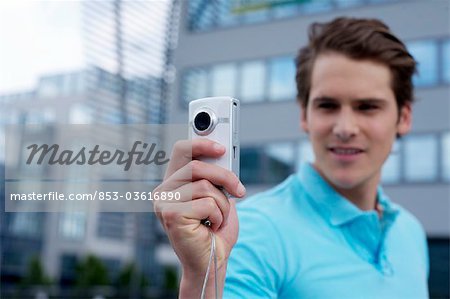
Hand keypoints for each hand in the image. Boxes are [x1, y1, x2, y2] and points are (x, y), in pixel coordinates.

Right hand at [153, 139, 244, 293]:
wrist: (212, 261)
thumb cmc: (215, 229)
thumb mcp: (218, 196)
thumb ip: (214, 177)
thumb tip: (222, 154)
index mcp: (173, 183)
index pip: (181, 150)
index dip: (200, 143)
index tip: (221, 147)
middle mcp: (164, 191)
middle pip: (197, 166)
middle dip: (225, 177)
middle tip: (240, 190)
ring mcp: (164, 203)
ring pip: (205, 186)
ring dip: (222, 204)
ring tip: (216, 218)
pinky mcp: (172, 215)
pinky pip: (207, 203)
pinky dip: (218, 216)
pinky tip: (210, 227)